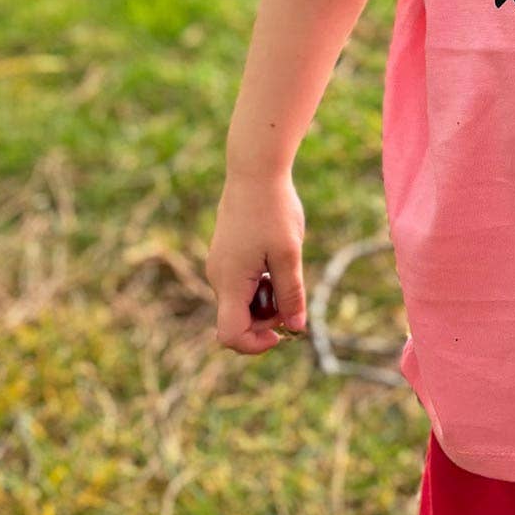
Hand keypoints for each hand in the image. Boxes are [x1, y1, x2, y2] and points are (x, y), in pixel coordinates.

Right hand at [206, 170, 307, 355]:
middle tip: (291, 293)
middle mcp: (218, 278)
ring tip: (285, 268)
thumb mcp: (289, 254)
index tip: (282, 330)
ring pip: (242, 301)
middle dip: (267, 318)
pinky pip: (242, 283)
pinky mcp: (226, 255)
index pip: (230, 335)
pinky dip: (260, 283)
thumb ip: (291, 294)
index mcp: (230, 282)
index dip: (256, 343)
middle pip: (238, 320)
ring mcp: (220, 266)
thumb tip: (296, 328)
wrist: (255, 171)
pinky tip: (275, 258)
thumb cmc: (273, 210)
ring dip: (266, 298)